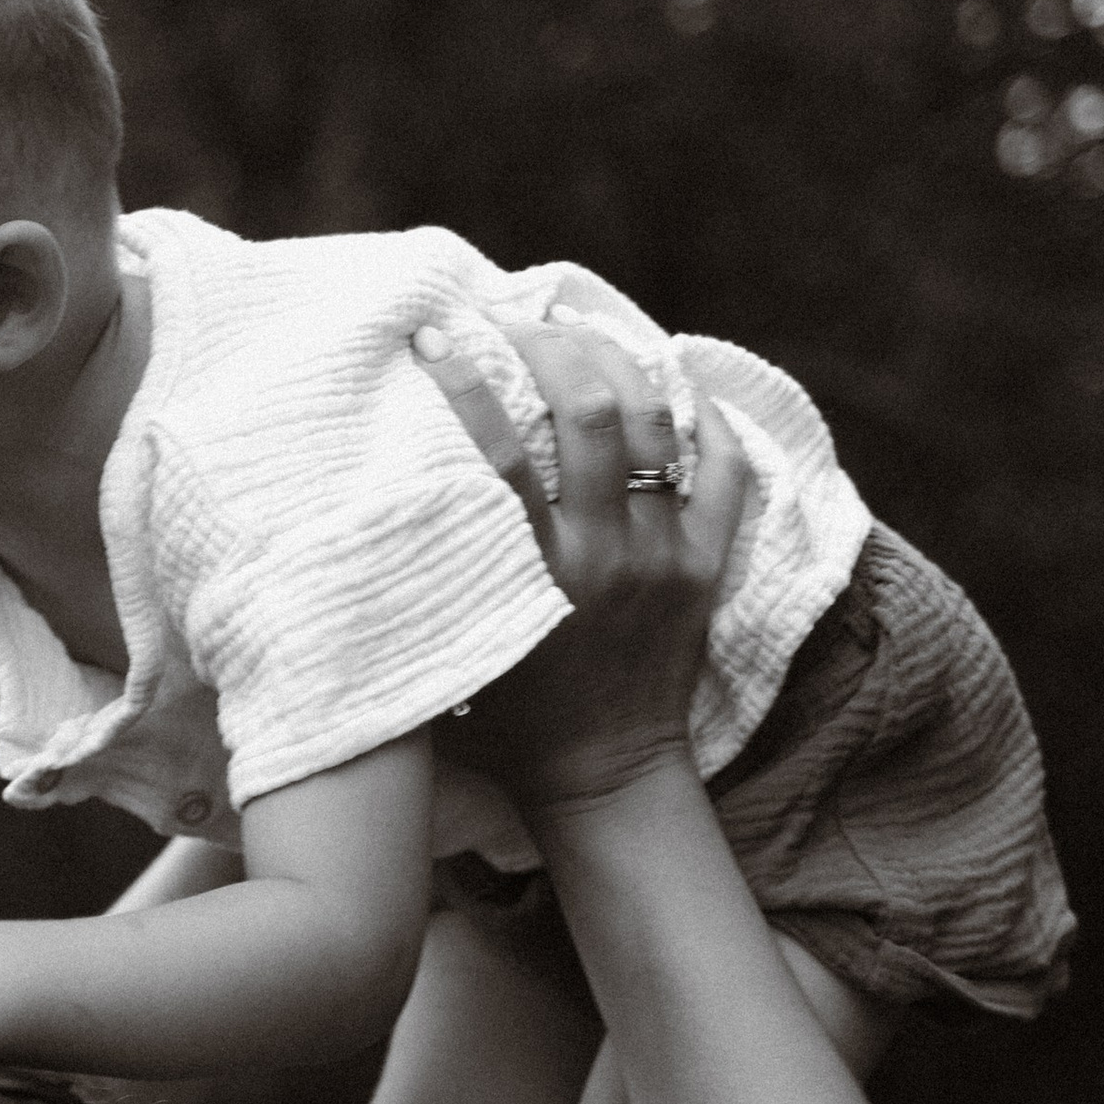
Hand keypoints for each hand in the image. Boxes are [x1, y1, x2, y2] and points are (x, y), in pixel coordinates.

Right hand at [412, 319, 750, 818]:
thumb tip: (376, 498)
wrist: (603, 781)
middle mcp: (601, 554)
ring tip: (587, 335)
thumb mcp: (450, 645)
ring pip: (657, 426)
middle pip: (588, 411)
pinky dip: (709, 422)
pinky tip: (681, 387)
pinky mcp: (706, 568)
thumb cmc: (507, 723)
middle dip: (552, 348)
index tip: (436, 335)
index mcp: (530, 575)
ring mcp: (663, 556)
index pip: (495, 452)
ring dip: (621, 365)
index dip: (465, 381)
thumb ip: (428, 575)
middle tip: (520, 322)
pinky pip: (727, 473)